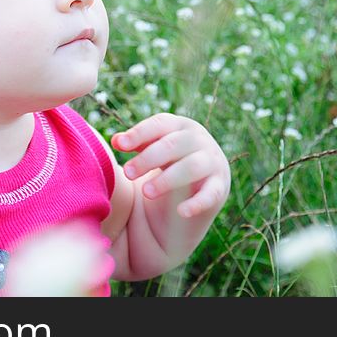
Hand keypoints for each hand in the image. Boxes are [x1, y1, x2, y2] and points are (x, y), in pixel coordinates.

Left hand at [111, 113, 229, 218]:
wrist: (199, 188)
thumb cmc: (168, 163)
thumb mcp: (151, 151)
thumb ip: (135, 144)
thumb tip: (116, 141)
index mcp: (181, 126)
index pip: (160, 124)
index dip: (139, 133)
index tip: (120, 146)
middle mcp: (200, 140)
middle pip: (173, 145)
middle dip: (148, 158)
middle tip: (128, 173)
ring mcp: (213, 163)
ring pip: (191, 167)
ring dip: (168, 179)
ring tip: (146, 192)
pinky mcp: (220, 188)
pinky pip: (211, 194)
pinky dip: (197, 203)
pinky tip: (182, 212)